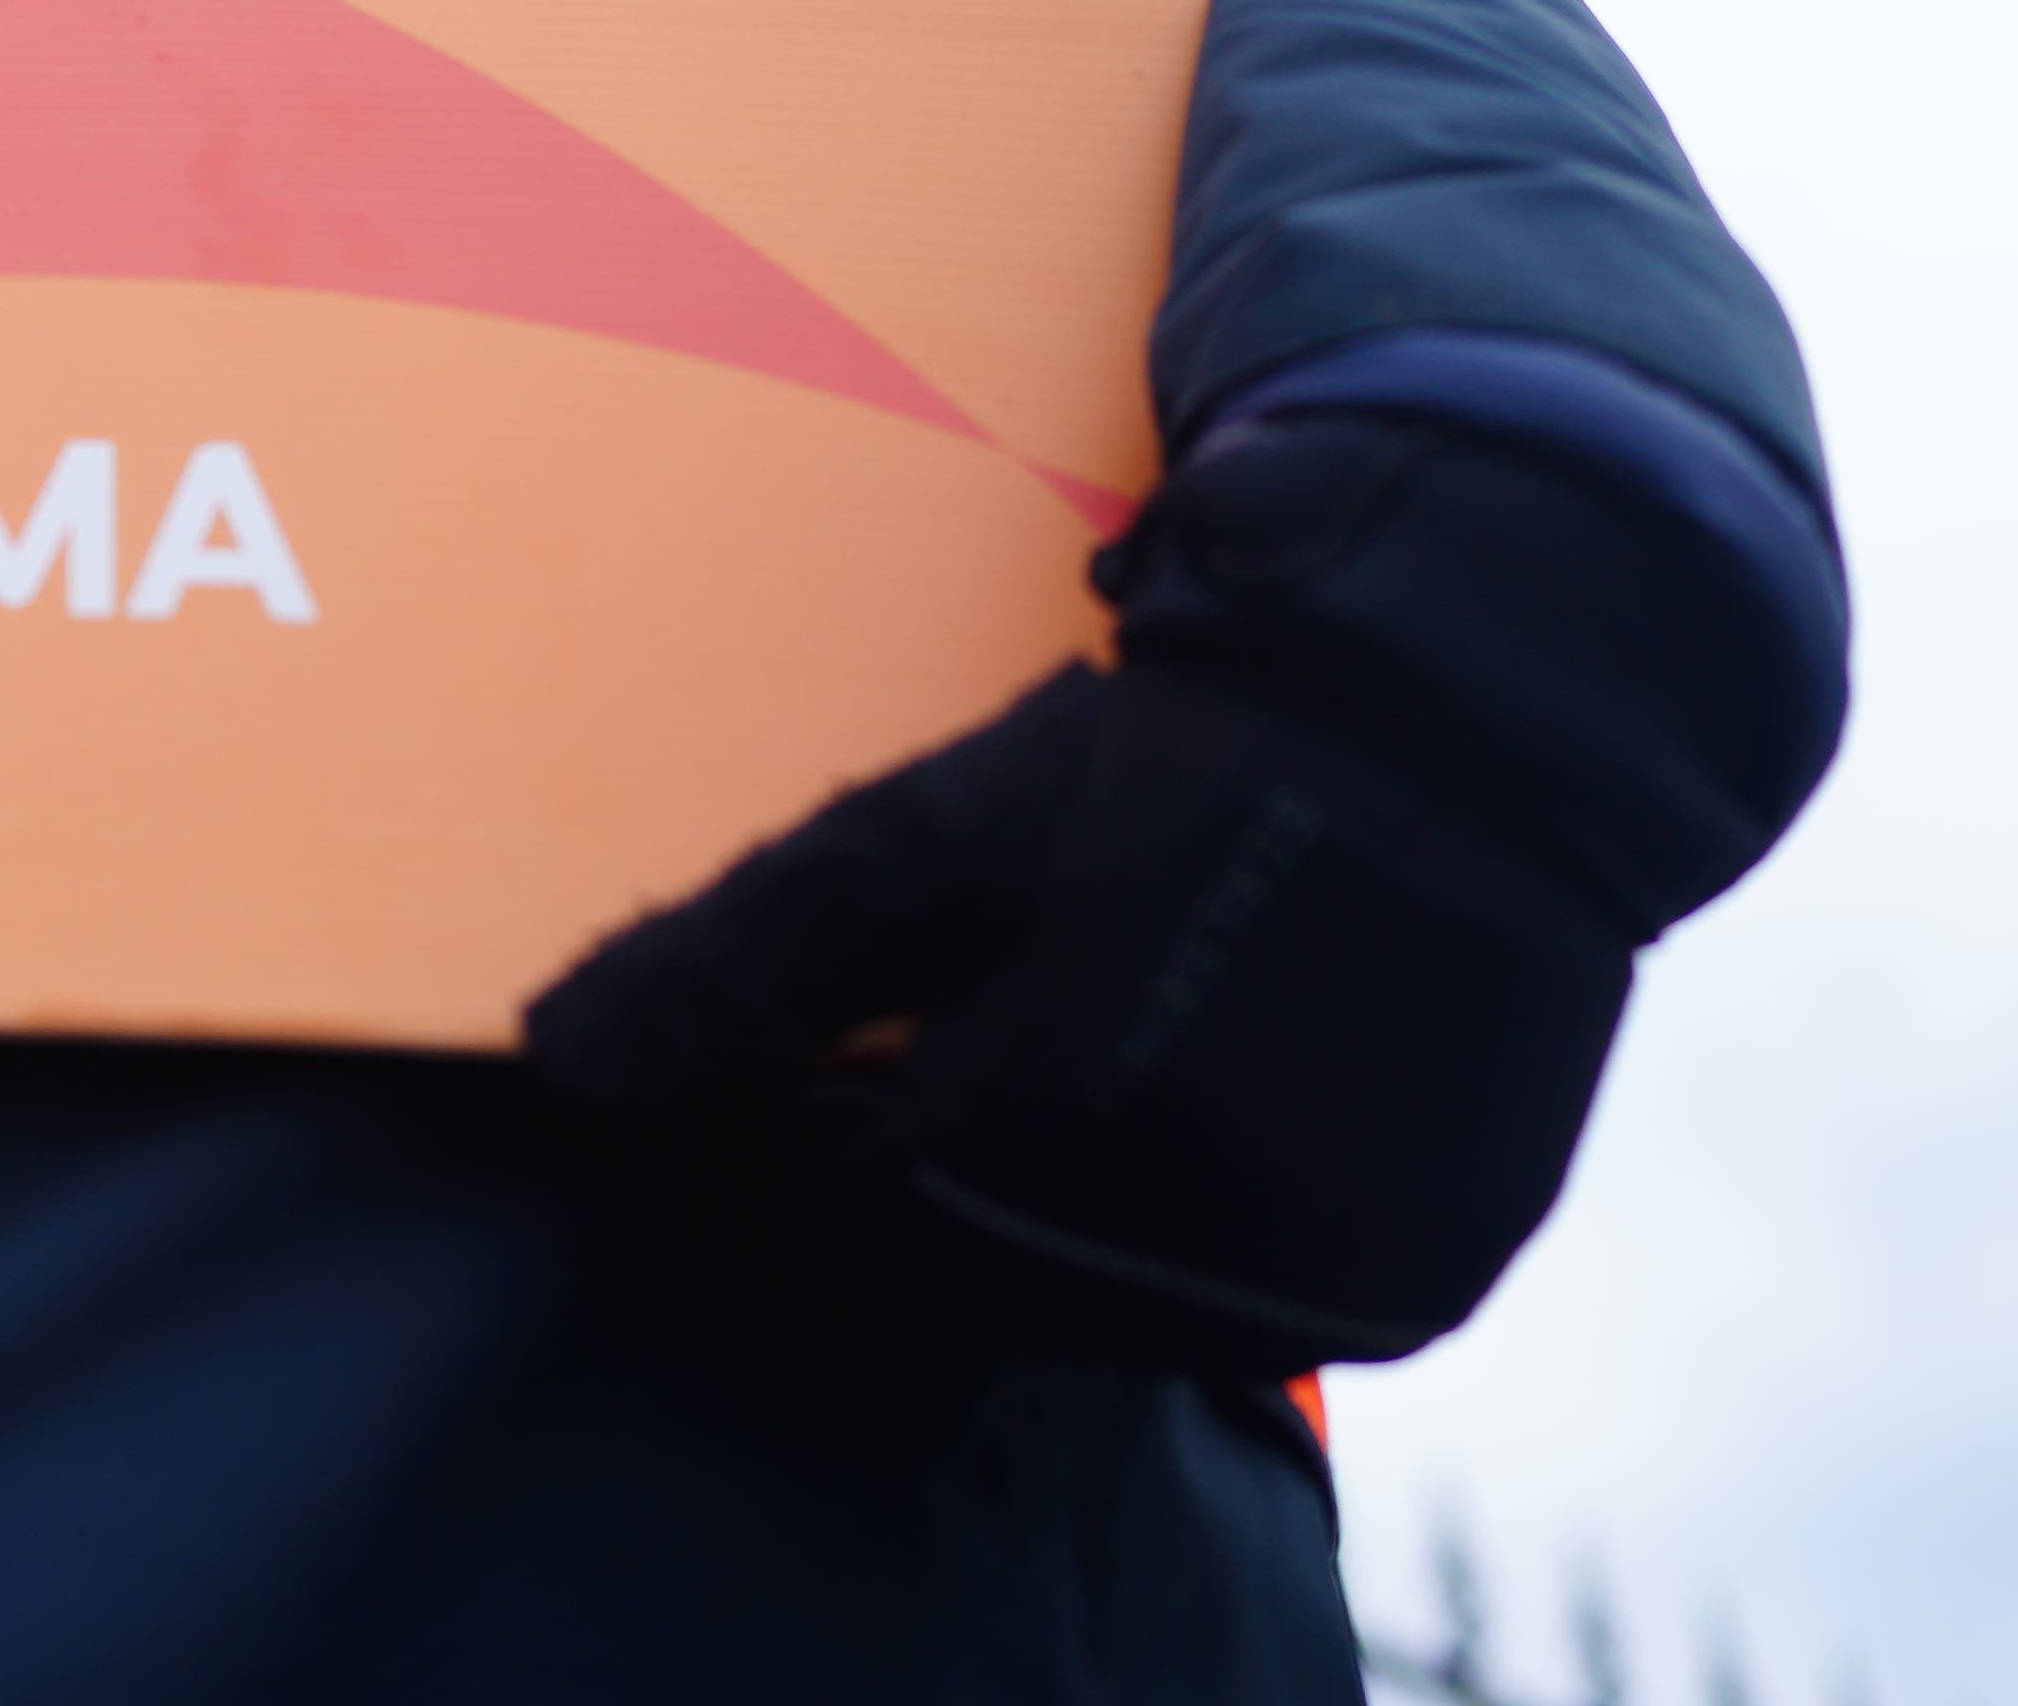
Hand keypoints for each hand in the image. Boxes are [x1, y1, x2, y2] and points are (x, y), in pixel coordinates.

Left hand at [524, 403, 1836, 1374]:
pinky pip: (1267, 1295)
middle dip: (921, 1178)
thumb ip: (728, 967)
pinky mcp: (1435, 1264)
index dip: (791, 1136)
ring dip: (1062, 1213)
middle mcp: (1197, 1265)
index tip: (811, 1040)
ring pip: (1119, 1310)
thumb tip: (550, 1068)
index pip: (832, 1237)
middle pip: (973, 1288)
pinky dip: (1207, 1224)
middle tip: (931, 1027)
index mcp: (1044, 1171)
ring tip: (1066, 1037)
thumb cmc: (1159, 758)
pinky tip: (1192, 1079)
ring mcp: (1333, 1278)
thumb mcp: (917, 837)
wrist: (1466, 707)